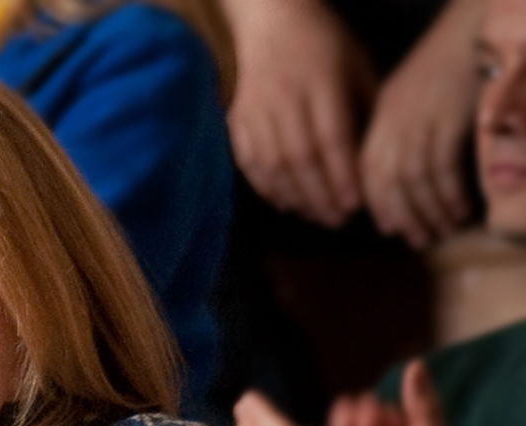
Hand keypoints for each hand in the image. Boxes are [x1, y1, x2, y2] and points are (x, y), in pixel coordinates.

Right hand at [226, 0, 371, 225]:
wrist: (271, 18)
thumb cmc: (325, 43)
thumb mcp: (357, 65)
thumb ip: (365, 108)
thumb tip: (374, 158)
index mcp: (322, 82)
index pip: (332, 138)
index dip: (342, 174)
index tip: (356, 204)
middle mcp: (286, 97)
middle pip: (301, 158)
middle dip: (320, 195)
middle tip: (337, 220)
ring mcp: (256, 109)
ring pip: (273, 164)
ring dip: (294, 196)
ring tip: (314, 216)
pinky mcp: (237, 118)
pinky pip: (247, 160)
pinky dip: (265, 185)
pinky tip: (283, 201)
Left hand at [359, 0, 482, 245]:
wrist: (478, 25)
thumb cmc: (451, 62)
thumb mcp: (415, 95)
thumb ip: (404, 130)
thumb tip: (405, 174)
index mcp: (383, 112)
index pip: (369, 168)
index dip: (377, 202)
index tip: (388, 227)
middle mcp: (395, 117)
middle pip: (388, 180)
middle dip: (402, 215)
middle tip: (417, 240)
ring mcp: (421, 117)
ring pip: (415, 179)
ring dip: (429, 211)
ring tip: (442, 230)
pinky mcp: (449, 117)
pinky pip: (443, 168)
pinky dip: (450, 194)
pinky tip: (462, 208)